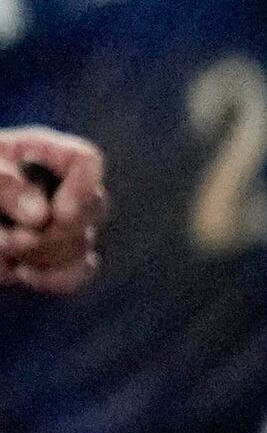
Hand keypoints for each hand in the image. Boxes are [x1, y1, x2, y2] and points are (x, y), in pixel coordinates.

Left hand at [0, 130, 103, 293]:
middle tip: (15, 241)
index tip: (59, 214)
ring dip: (44, 255)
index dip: (82, 188)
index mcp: (38, 154)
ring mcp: (56, 224)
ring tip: (6, 252)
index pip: (86, 161)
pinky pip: (75, 273)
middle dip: (56, 232)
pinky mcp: (47, 258)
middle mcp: (56, 186)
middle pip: (92, 206)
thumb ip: (4, 186)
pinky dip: (53, 278)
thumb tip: (41, 217)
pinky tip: (21, 273)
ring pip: (82, 244)